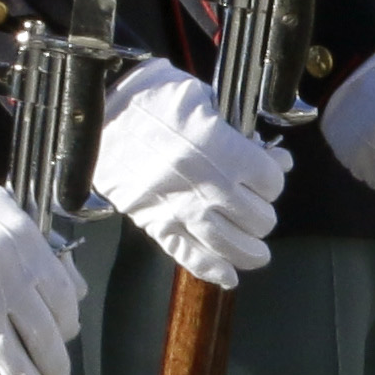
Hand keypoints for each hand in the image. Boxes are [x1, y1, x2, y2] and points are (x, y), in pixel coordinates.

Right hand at [0, 174, 80, 374]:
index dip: (66, 324)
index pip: (63, 298)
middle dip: (55, 364)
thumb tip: (72, 283)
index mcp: (29, 248)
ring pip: (10, 353)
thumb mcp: (5, 209)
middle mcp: (9, 275)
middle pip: (43, 333)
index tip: (64, 337)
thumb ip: (39, 245)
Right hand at [89, 55, 285, 285]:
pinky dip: (212, 269)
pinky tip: (228, 276)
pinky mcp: (154, 223)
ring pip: (231, 245)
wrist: (97, 113)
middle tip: (255, 205)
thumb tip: (277, 160)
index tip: (268, 173)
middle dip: (262, 212)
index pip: (270, 182)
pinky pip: (189, 255)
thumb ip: (242, 134)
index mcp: (220, 149)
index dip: (272, 178)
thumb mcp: (205, 99)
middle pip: (258, 218)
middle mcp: (204, 184)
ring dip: (250, 251)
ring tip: (257, 251)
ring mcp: (178, 208)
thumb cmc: (152, 97)